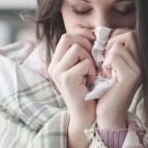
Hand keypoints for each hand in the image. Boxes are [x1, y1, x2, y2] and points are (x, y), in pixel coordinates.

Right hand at [47, 26, 96, 147]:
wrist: (86, 116)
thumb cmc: (89, 91)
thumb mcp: (84, 67)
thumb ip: (83, 51)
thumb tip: (90, 31)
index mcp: (56, 62)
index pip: (67, 35)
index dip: (82, 34)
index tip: (94, 42)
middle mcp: (53, 65)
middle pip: (68, 37)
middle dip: (86, 43)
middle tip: (94, 57)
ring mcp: (58, 72)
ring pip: (77, 47)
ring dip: (90, 58)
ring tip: (91, 72)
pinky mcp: (66, 79)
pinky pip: (84, 62)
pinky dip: (92, 70)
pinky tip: (91, 81)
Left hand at [96, 28, 141, 129]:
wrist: (107, 114)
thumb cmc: (104, 89)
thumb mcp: (108, 65)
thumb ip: (110, 49)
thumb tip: (99, 31)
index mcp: (139, 58)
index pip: (128, 32)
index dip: (113, 38)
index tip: (105, 54)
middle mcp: (143, 62)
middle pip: (128, 33)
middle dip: (110, 43)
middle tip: (104, 60)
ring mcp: (139, 69)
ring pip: (118, 44)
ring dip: (106, 56)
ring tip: (106, 70)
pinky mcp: (131, 76)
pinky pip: (114, 55)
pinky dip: (105, 64)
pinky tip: (106, 76)